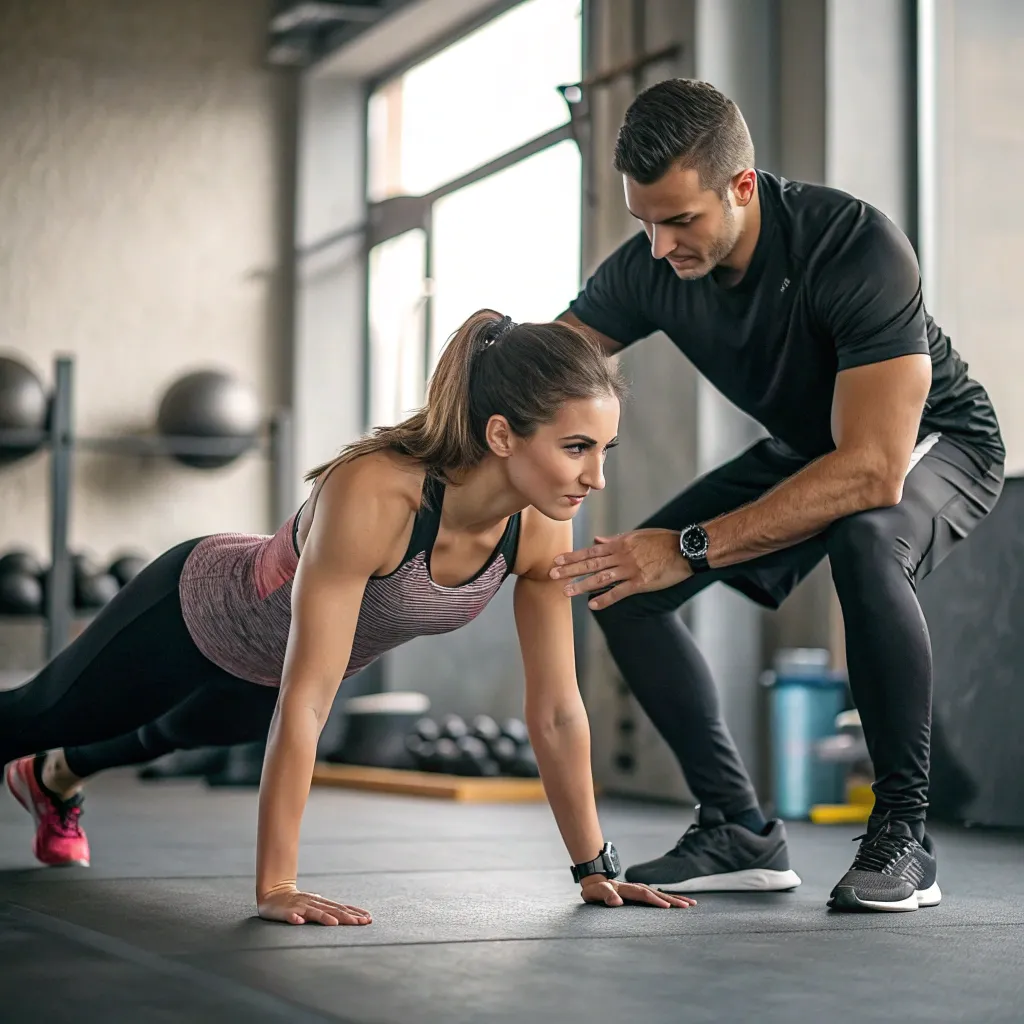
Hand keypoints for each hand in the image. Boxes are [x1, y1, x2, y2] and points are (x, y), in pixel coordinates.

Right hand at [257, 884, 372, 925]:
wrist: (273, 894)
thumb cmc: (296, 901)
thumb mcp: (315, 905)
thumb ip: (327, 910)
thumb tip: (343, 914)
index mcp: (321, 904)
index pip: (342, 908)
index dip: (355, 913)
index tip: (368, 918)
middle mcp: (314, 904)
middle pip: (333, 910)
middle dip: (348, 917)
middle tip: (362, 923)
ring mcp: (300, 907)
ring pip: (314, 912)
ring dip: (325, 918)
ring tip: (335, 924)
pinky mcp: (286, 912)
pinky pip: (290, 916)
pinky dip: (295, 919)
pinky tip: (299, 922)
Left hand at [549, 529, 691, 609]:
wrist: (684, 549)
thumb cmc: (662, 540)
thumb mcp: (637, 535)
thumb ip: (615, 539)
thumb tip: (597, 540)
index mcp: (620, 544)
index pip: (591, 551)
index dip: (573, 557)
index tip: (557, 560)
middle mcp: (621, 556)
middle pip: (591, 564)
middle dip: (570, 570)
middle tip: (552, 575)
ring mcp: (630, 569)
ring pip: (601, 578)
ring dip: (582, 585)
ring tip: (566, 591)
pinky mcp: (641, 582)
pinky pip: (619, 592)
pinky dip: (605, 599)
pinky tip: (592, 605)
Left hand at [580, 877, 696, 908]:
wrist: (595, 881)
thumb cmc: (595, 890)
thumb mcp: (594, 892)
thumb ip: (604, 895)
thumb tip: (616, 902)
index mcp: (626, 888)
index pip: (643, 895)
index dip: (655, 900)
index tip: (667, 907)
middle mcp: (636, 887)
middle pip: (657, 893)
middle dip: (672, 899)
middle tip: (688, 906)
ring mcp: (640, 889)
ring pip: (661, 893)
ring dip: (676, 898)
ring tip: (691, 904)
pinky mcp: (642, 893)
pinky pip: (659, 896)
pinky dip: (671, 899)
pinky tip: (680, 903)